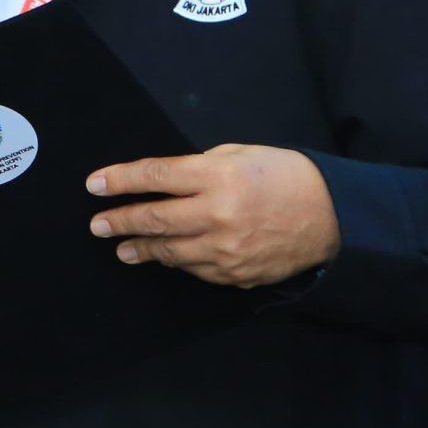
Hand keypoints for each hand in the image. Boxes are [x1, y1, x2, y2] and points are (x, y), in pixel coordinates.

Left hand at [85, 144, 341, 287]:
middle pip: (154, 219)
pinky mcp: (235, 274)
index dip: (120, 180)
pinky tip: (164, 257)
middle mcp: (217, 214)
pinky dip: (177, 261)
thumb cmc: (286, 176)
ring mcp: (225, 249)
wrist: (332, 216)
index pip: (155, 176)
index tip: (95, 184)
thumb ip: (202, 166)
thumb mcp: (243, 154)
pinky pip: (195, 269)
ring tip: (122, 247)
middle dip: (121, 220)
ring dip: (141, 249)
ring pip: (169, 251)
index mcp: (218, 177)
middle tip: (97, 224)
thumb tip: (165, 180)